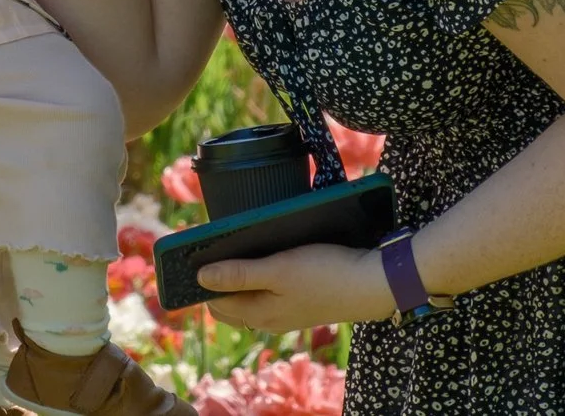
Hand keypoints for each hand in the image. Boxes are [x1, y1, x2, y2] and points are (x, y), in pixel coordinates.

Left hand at [197, 242, 398, 333]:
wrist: (372, 285)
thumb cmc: (326, 274)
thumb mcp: (279, 270)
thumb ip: (240, 275)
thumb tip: (200, 278)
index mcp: (259, 314)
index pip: (214, 302)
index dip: (201, 280)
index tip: (192, 253)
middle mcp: (269, 319)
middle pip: (229, 301)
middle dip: (217, 277)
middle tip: (211, 244)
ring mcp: (286, 312)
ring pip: (249, 295)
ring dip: (238, 275)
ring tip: (235, 245)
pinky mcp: (301, 301)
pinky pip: (268, 292)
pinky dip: (259, 276)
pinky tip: (265, 254)